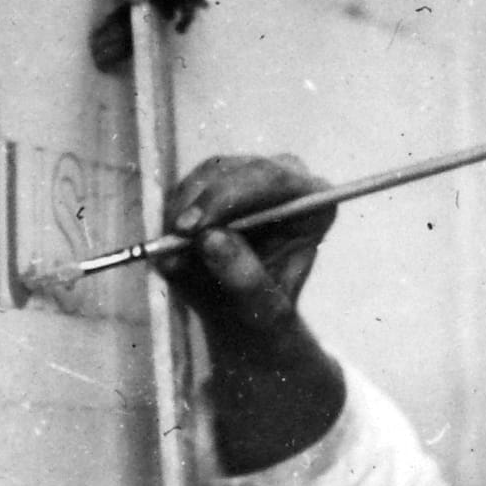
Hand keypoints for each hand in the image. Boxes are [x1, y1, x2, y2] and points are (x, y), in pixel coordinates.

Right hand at [160, 155, 336, 348]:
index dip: (228, 197)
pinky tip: (173, 249)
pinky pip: (186, 189)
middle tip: (174, 236)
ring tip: (174, 258)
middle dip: (200, 203)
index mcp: (313, 203)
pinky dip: (173, 217)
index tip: (196, 228)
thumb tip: (209, 238)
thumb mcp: (259, 309)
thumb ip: (242, 276)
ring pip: (204, 176)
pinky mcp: (215, 183)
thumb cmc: (262, 313)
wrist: (243, 315)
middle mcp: (284, 180)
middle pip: (234, 171)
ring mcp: (248, 176)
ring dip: (182, 213)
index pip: (271, 180)